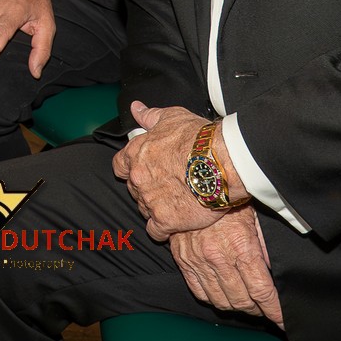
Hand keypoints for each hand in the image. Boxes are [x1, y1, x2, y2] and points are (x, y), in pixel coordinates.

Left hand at [112, 102, 226, 239]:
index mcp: (136, 153)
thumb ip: (150, 116)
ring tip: (176, 203)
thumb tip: (136, 108)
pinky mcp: (165, 220)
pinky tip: (175, 223)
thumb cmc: (198, 138)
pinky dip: (163, 229)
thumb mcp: (172, 117)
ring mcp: (149, 200)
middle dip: (146, 188)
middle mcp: (138, 178)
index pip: (119, 165)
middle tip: (167, 186)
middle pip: (134, 188)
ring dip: (156, 207)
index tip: (142, 170)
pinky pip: (156, 231)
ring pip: (144, 209)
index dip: (129, 169)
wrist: (221, 162)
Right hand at [170, 208, 282, 326]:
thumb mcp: (255, 217)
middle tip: (264, 308)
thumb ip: (265, 246)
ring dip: (237, 307)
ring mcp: (198, 260)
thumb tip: (274, 271)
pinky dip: (214, 299)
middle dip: (258, 310)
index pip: (262, 291)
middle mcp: (218, 257)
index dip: (274, 310)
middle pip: (242, 301)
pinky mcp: (183, 260)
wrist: (193, 186)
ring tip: (246, 303)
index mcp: (241, 246)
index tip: (282, 319)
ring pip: (221, 301)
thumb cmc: (227, 199)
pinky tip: (224, 295)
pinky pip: (200, 292)